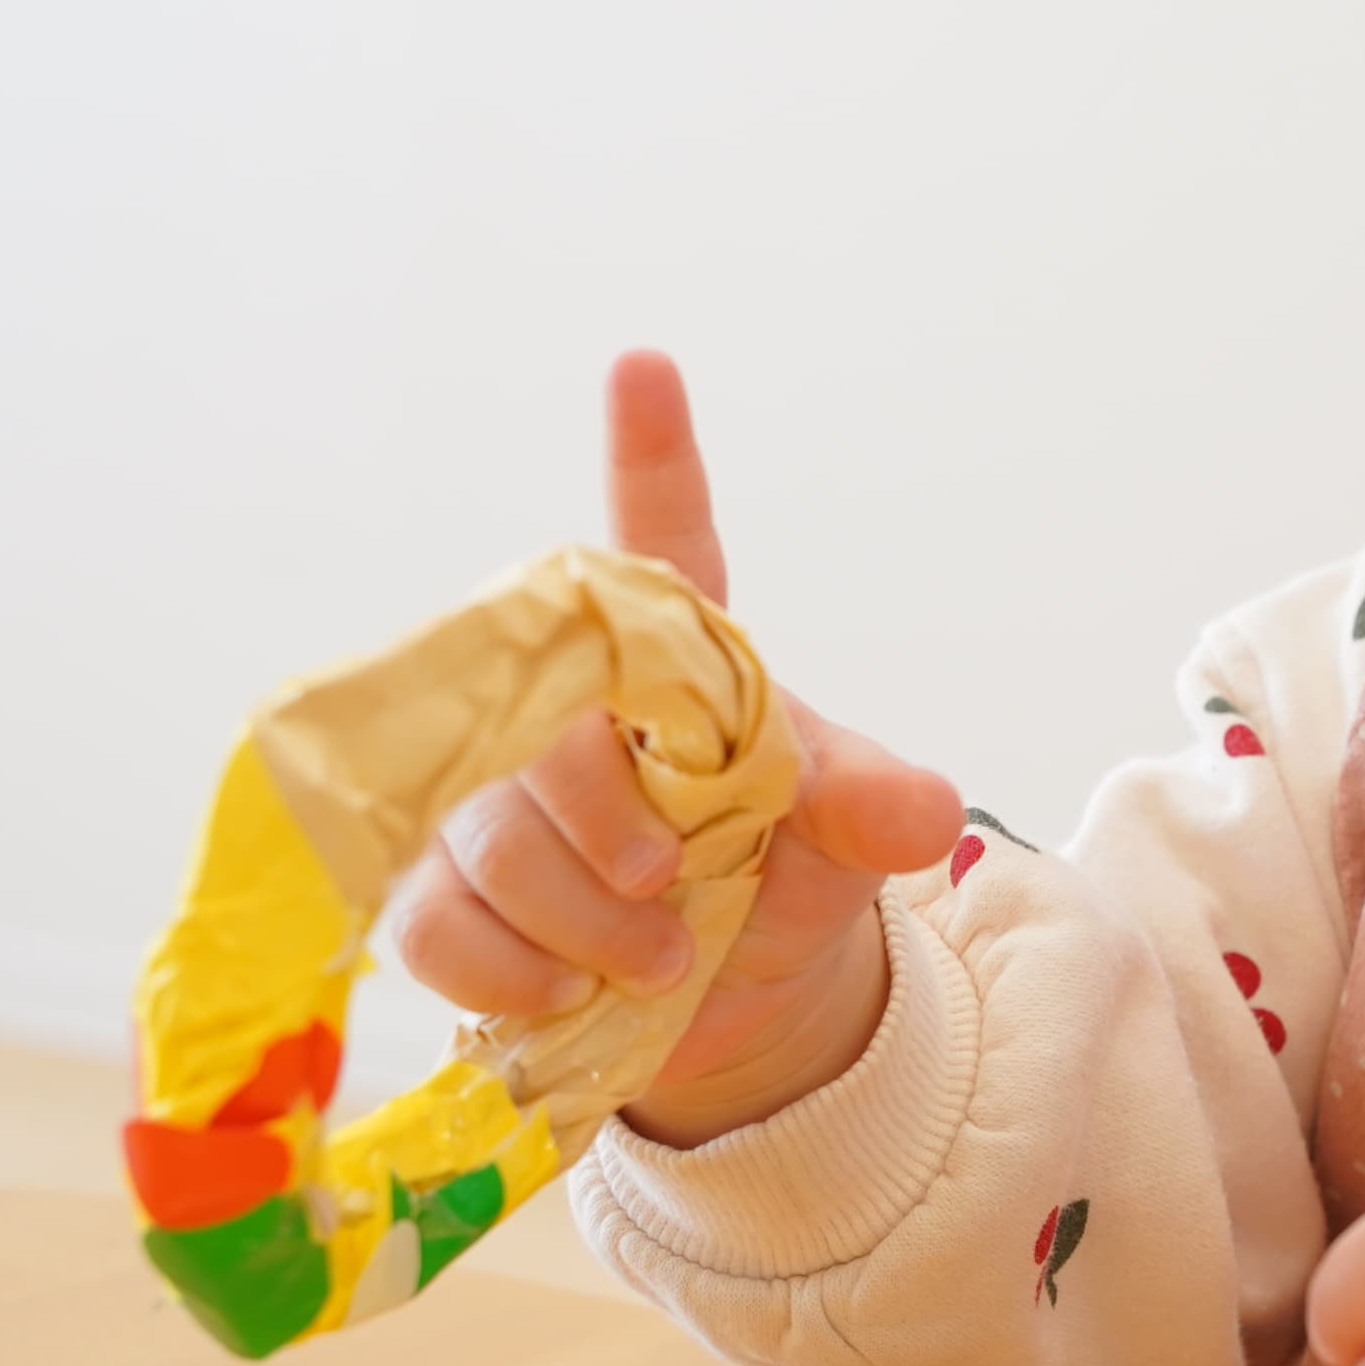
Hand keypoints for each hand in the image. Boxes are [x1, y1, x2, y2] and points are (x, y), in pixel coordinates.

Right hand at [386, 350, 964, 1147]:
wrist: (732, 999)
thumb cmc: (783, 875)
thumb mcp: (849, 843)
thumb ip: (875, 811)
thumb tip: (925, 811)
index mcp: (679, 659)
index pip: (662, 539)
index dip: (651, 456)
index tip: (646, 366)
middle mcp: (568, 707)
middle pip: (551, 732)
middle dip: (612, 824)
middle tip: (677, 890)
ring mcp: (489, 798)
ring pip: (492, 838)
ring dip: (579, 920)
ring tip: (658, 960)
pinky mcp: (439, 895)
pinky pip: (439, 924)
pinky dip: (509, 972)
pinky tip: (567, 994)